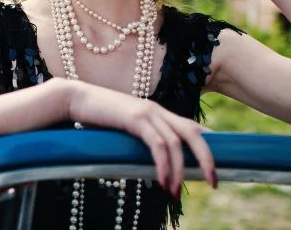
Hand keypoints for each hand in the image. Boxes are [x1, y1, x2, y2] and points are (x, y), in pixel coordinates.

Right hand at [66, 80, 217, 194]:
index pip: (191, 127)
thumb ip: (140, 137)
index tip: (215, 167)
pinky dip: (164, 164)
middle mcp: (158, 110)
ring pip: (177, 143)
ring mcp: (148, 112)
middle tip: (214, 183)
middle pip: (194, 134)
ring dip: (179, 171)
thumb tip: (151, 158)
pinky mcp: (135, 118)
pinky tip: (163, 180)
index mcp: (158, 112)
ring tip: (174, 193)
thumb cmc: (97, 116)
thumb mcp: (124, 127)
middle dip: (207, 159)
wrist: (75, 98)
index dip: (207, 146)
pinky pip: (158, 144)